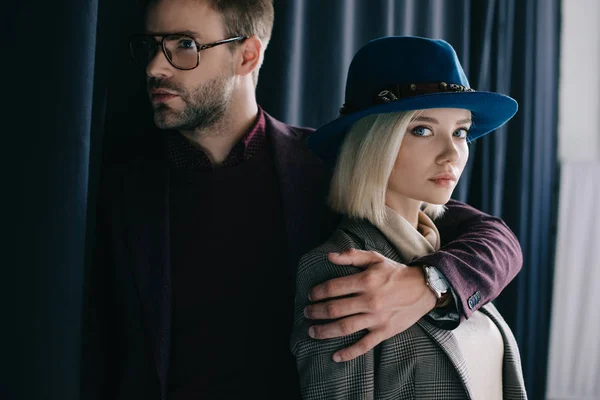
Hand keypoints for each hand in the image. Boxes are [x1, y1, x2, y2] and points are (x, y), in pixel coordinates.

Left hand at [304, 249, 436, 361]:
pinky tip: (335, 356)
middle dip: (316, 312)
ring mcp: (377, 318)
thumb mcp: (375, 259)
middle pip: (335, 309)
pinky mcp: (385, 332)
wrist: (424, 288)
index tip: (310, 295)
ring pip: (345, 328)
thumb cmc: (395, 272)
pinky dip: (349, 353)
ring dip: (325, 331)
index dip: (318, 292)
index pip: (333, 288)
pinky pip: (364, 345)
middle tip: (306, 313)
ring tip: (312, 331)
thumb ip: (351, 256)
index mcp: (366, 280)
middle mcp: (370, 300)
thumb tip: (329, 256)